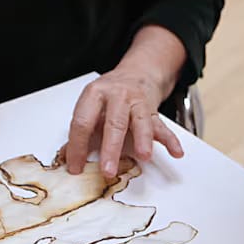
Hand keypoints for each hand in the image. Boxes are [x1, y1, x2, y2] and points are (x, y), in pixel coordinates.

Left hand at [63, 67, 183, 178]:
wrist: (136, 74)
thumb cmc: (110, 95)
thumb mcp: (91, 106)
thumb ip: (81, 131)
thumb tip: (67, 157)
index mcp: (95, 94)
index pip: (83, 122)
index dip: (78, 146)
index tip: (76, 167)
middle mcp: (117, 95)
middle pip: (114, 123)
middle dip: (111, 148)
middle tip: (108, 170)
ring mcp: (138, 102)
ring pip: (140, 121)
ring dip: (143, 140)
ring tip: (144, 156)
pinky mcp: (153, 110)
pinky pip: (162, 126)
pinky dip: (170, 140)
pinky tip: (176, 152)